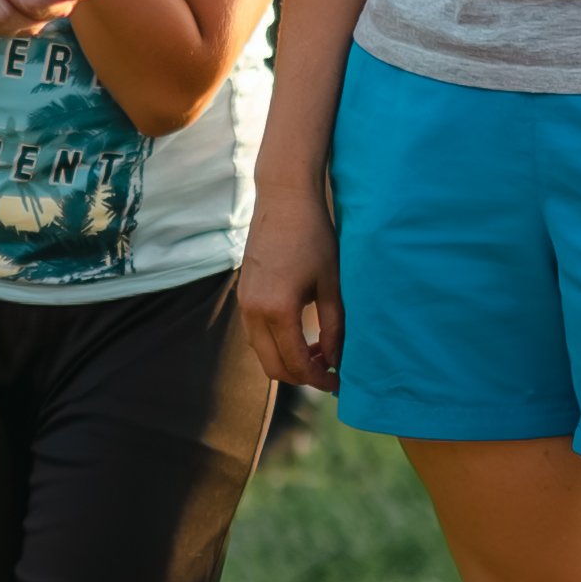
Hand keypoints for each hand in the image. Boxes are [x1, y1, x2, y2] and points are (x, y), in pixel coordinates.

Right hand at [235, 185, 340, 394]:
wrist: (284, 199)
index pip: (296, 363)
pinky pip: (256, 334)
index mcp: (277, 309)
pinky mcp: (243, 295)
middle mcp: (253, 311)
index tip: (338, 382)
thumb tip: (336, 360)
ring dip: (288, 360)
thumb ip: (334, 327)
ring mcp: (243, 303)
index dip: (318, 379)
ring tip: (318, 351)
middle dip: (302, 376)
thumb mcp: (331, 283)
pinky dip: (276, 343)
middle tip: (329, 371)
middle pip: (273, 367)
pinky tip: (299, 334)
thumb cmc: (314, 236)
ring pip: (262, 352)